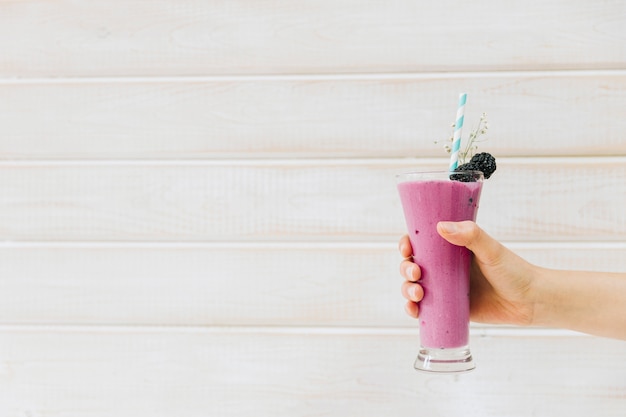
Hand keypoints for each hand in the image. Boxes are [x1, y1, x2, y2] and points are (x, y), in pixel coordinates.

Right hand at [400, 221, 537, 325]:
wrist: (531, 302)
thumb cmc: (515, 271)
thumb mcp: (492, 250)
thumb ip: (470, 236)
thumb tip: (440, 227)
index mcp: (452, 248)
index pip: (421, 242)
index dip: (408, 244)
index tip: (407, 248)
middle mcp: (445, 267)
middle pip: (412, 265)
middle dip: (406, 269)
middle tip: (416, 273)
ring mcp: (445, 288)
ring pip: (414, 287)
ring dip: (407, 290)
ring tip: (418, 295)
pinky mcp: (449, 308)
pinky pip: (424, 309)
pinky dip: (413, 310)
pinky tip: (413, 311)